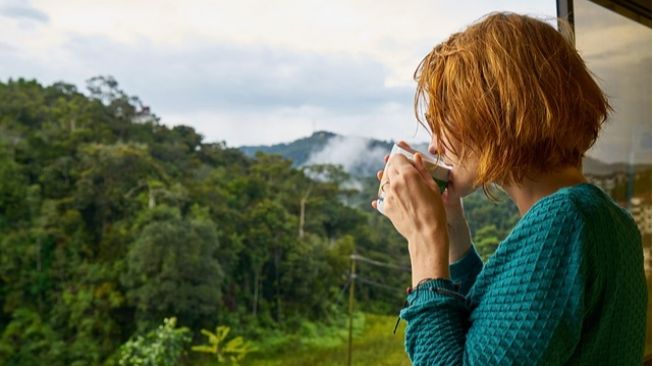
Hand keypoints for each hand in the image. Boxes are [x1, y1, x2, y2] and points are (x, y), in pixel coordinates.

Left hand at [370, 144, 449, 283]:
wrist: (426, 234)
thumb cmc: (435, 210)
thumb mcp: (433, 187)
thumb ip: (422, 170)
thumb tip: (416, 156)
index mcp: (407, 174)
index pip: (397, 157)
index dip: (402, 159)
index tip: (407, 163)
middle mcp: (395, 183)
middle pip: (390, 168)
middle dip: (396, 169)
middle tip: (405, 175)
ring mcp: (388, 195)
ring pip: (385, 182)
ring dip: (391, 182)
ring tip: (402, 188)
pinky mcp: (385, 207)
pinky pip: (383, 197)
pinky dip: (388, 195)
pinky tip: (396, 199)